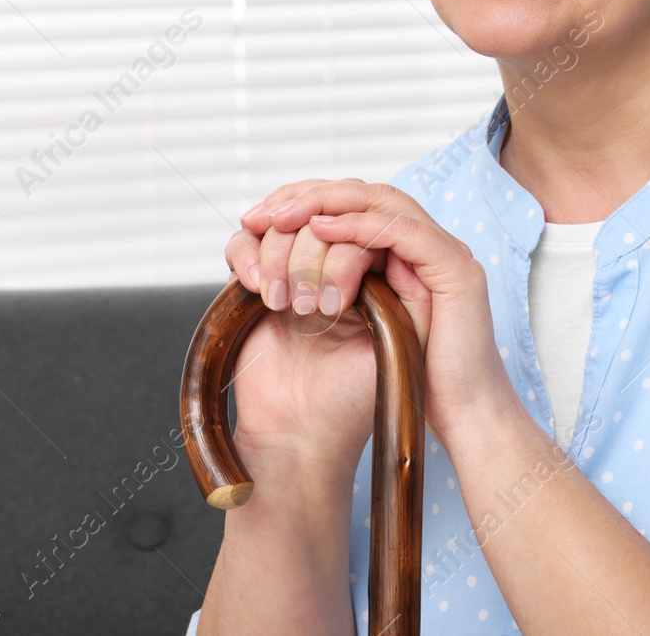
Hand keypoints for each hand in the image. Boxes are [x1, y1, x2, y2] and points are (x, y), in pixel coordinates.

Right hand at [221, 179, 386, 474]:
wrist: (305, 437)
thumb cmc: (357, 397)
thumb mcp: (402, 337)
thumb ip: (407, 282)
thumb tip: (397, 230)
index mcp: (377, 271)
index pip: (364, 219)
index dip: (351, 231)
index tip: (340, 274)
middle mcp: (335, 264)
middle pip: (319, 213)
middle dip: (316, 253)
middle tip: (318, 309)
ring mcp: (293, 271)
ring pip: (280, 222)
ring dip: (282, 256)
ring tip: (289, 308)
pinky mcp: (254, 284)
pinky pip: (242, 243)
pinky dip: (247, 254)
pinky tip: (258, 287)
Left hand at [234, 179, 513, 438]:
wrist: (459, 421)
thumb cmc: (412, 381)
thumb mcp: (353, 327)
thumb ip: (330, 290)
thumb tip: (277, 266)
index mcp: (404, 258)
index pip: (354, 205)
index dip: (305, 203)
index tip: (255, 220)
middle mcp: (425, 247)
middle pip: (364, 194)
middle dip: (308, 196)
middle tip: (265, 216)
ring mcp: (445, 253)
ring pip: (381, 201)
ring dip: (327, 204)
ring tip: (284, 219)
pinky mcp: (456, 271)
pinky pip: (401, 231)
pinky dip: (358, 226)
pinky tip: (322, 231)